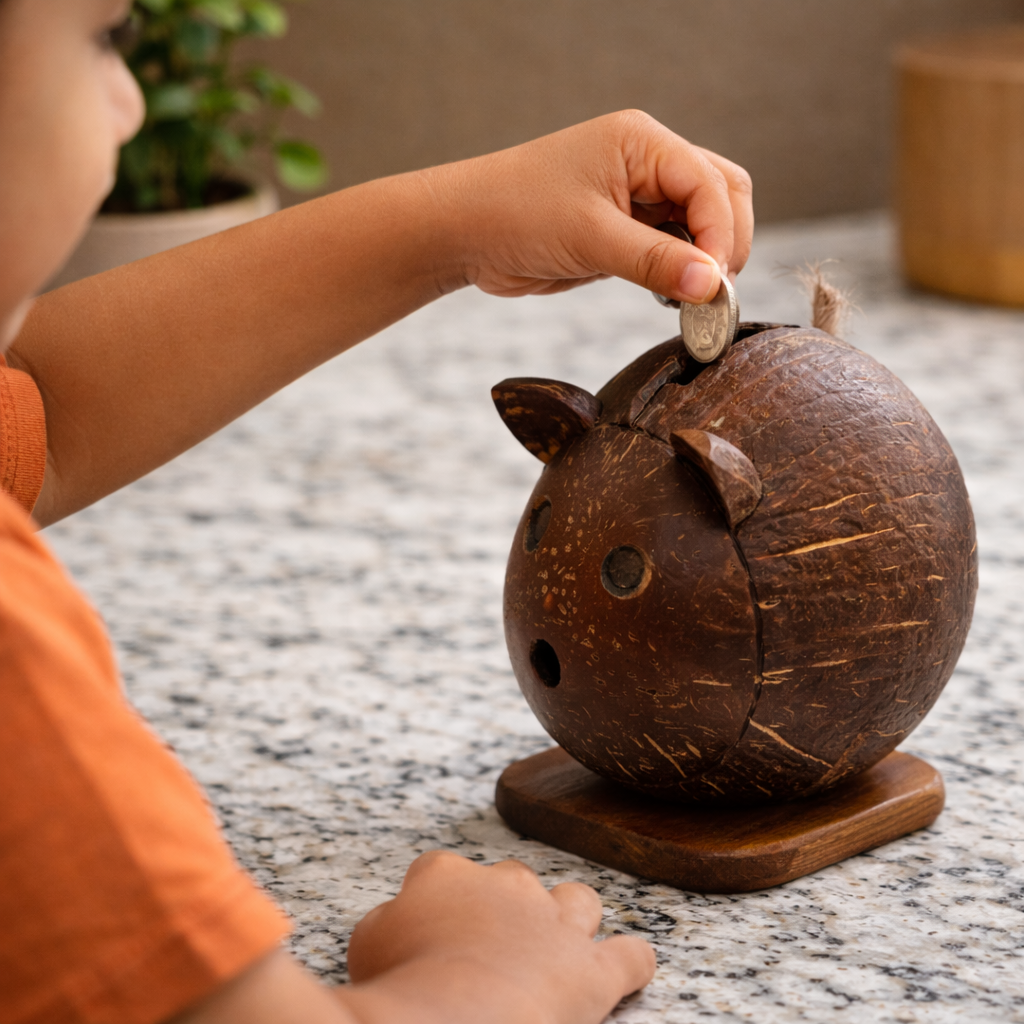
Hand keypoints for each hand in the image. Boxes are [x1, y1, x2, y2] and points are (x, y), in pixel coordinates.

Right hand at [340, 851, 655, 1023]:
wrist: (454, 1022)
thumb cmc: (403, 985)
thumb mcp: (366, 943)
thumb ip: (388, 922)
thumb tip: (400, 922)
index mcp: (446, 875)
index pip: (439, 873)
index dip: (437, 904)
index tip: (431, 934)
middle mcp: (507, 886)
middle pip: (513, 881)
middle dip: (506, 909)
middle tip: (489, 953)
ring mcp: (554, 925)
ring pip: (577, 901)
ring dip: (570, 919)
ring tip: (560, 945)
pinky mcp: (592, 971)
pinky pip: (631, 957)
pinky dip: (632, 963)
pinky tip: (631, 968)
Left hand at [432, 109, 752, 303]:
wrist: (466, 233)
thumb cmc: (516, 214)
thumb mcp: (589, 238)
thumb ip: (654, 261)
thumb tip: (712, 285)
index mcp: (642, 142)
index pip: (710, 182)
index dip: (721, 234)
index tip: (715, 284)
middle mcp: (646, 162)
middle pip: (720, 195)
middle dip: (725, 243)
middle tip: (714, 295)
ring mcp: (637, 195)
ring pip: (700, 223)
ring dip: (705, 260)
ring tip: (694, 301)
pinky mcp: (625, 228)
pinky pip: (672, 247)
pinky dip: (680, 271)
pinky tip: (672, 297)